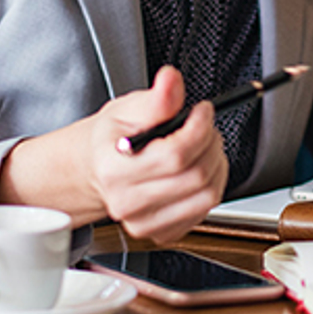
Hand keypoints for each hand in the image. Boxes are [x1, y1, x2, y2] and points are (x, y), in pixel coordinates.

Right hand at [1, 66, 227, 242]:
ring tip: (203, 147)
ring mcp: (144, 222)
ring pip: (206, 195)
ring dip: (216, 165)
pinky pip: (205, 211)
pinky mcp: (161, 233)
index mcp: (114, 169)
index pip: (175, 154)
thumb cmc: (110, 140)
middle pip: (195, 175)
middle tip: (205, 127)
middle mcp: (127, 202)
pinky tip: (196, 170)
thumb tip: (171, 80)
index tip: (203, 111)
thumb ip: (156, 98)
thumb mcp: (126, 109)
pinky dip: (210, 186)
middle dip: (210, 143)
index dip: (199, 128)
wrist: (96, 170)